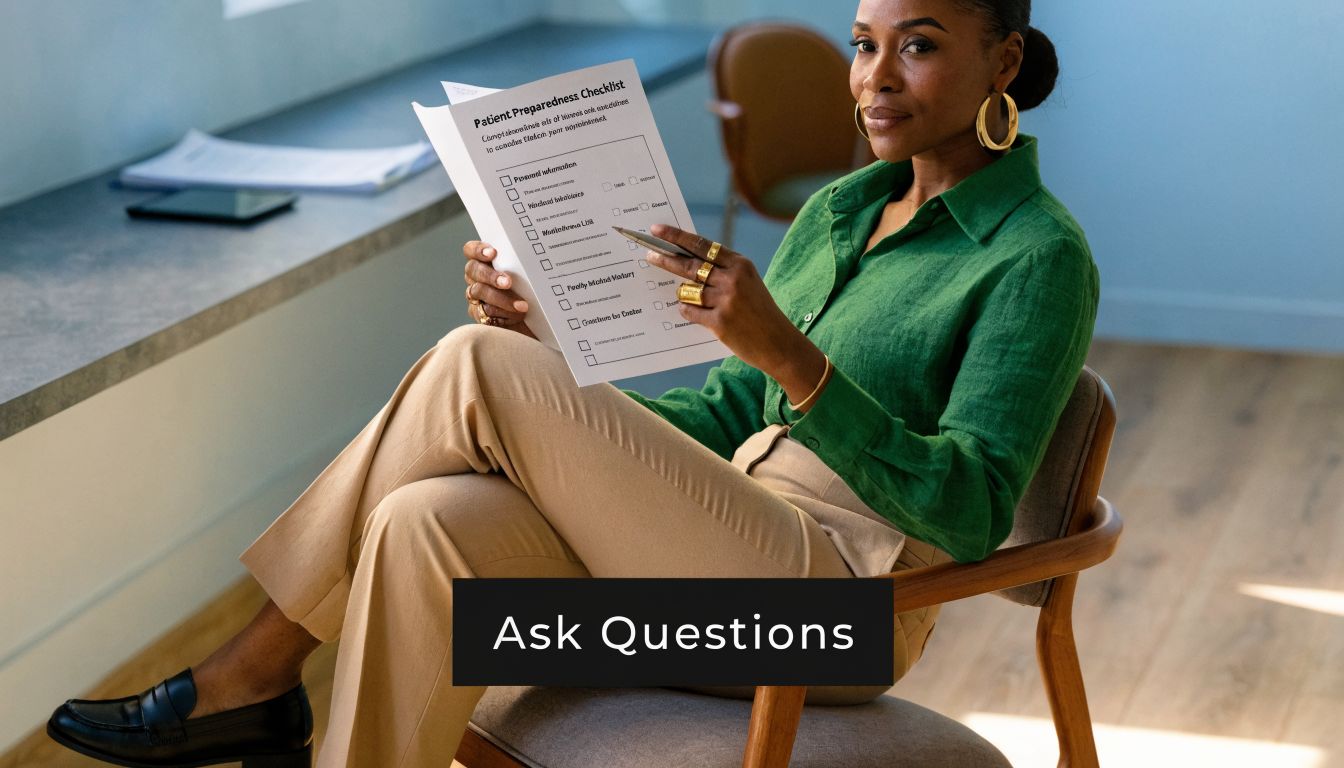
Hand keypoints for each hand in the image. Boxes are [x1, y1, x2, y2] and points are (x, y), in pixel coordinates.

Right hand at [462, 240, 535, 338]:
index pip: (471, 250)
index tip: (493, 253)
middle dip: (491, 276)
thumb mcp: (527, 276)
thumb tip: (532, 258)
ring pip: (479, 291)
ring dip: (501, 298)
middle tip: (508, 282)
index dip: (478, 249)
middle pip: (473, 270)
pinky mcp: (479, 314)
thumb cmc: (531, 291)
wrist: (536, 320)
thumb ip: (521, 266)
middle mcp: (476, 276)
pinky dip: (503, 313)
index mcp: (485, 261)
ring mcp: (475, 295)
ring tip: (522, 306)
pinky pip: (486, 312)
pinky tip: (517, 316)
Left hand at [644, 224, 827, 407]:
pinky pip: (689, 312)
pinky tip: (696, 314)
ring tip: (692, 299)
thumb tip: (688, 262)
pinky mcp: (719, 322)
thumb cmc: (760, 312)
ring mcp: (725, 300)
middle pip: (689, 264)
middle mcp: (732, 279)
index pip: (701, 245)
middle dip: (665, 259)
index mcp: (740, 264)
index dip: (677, 236)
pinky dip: (688, 312)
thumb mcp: (748, 282)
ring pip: (687, 291)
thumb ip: (722, 271)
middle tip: (649, 255)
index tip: (657, 230)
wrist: (779, 343)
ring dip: (684, 294)